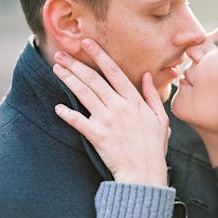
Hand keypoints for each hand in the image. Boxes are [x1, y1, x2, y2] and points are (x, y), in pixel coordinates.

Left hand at [53, 39, 168, 185]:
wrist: (144, 174)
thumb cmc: (153, 148)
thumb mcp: (161, 120)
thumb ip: (153, 96)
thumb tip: (148, 76)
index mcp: (135, 101)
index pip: (114, 72)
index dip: (99, 56)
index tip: (87, 43)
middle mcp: (119, 107)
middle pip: (94, 80)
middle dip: (76, 64)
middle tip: (62, 53)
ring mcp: (107, 120)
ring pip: (84, 94)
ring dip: (68, 79)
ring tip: (57, 68)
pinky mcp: (97, 135)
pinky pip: (78, 121)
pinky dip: (67, 114)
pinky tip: (57, 107)